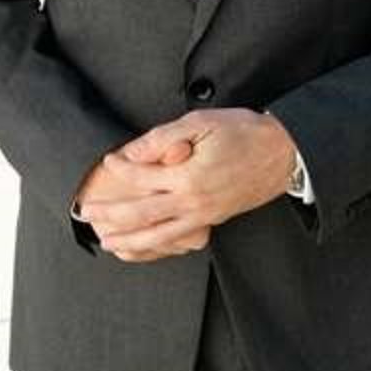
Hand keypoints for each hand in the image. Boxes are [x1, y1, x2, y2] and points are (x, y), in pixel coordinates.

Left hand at [79, 109, 296, 262]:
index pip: (141, 177)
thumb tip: (132, 152)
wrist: (283, 153)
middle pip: (141, 214)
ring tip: (107, 243)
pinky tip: (144, 248)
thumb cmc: (244, 132)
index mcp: (188, 175)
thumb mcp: (201, 123)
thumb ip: (162, 138)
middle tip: (87, 215)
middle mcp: (193, 202)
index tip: (107, 162)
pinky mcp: (213, 221)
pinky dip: (157, 248)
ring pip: (158, 236)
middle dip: (111, 215)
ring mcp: (204, 216)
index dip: (120, 170)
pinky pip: (179, 242)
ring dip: (129, 241)